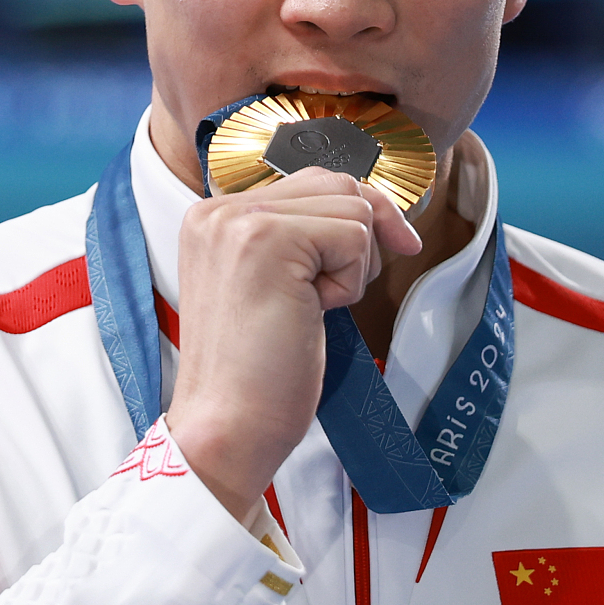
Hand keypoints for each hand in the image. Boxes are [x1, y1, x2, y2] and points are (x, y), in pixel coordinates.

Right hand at [165, 167, 423, 523]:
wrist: (228, 425)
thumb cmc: (257, 371)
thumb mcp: (276, 284)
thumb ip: (302, 238)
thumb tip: (377, 210)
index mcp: (213, 217)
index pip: (313, 180)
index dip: (359, 214)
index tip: (390, 246)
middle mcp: (220, 209)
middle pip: (339, 183)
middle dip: (363, 237)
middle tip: (338, 294)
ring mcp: (240, 221)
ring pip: (352, 207)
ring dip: (353, 265)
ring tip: (311, 308)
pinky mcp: (268, 241)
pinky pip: (354, 237)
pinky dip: (350, 282)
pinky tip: (313, 313)